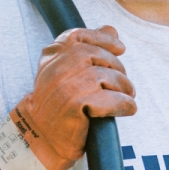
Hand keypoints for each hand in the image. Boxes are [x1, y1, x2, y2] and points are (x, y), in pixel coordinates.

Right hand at [12, 26, 135, 169]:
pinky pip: (111, 99)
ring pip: (106, 76)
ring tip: (126, 95)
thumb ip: (86, 49)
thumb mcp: (65, 74)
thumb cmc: (56, 107)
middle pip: (95, 54)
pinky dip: (124, 104)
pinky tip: (127, 108)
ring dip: (123, 86)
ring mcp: (64, 87)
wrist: (40, 140)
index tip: (119, 48)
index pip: (78, 36)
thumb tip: (111, 29)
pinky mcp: (75, 106)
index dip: (102, 38)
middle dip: (116, 66)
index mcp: (50, 58)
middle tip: (123, 82)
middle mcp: (54, 69)